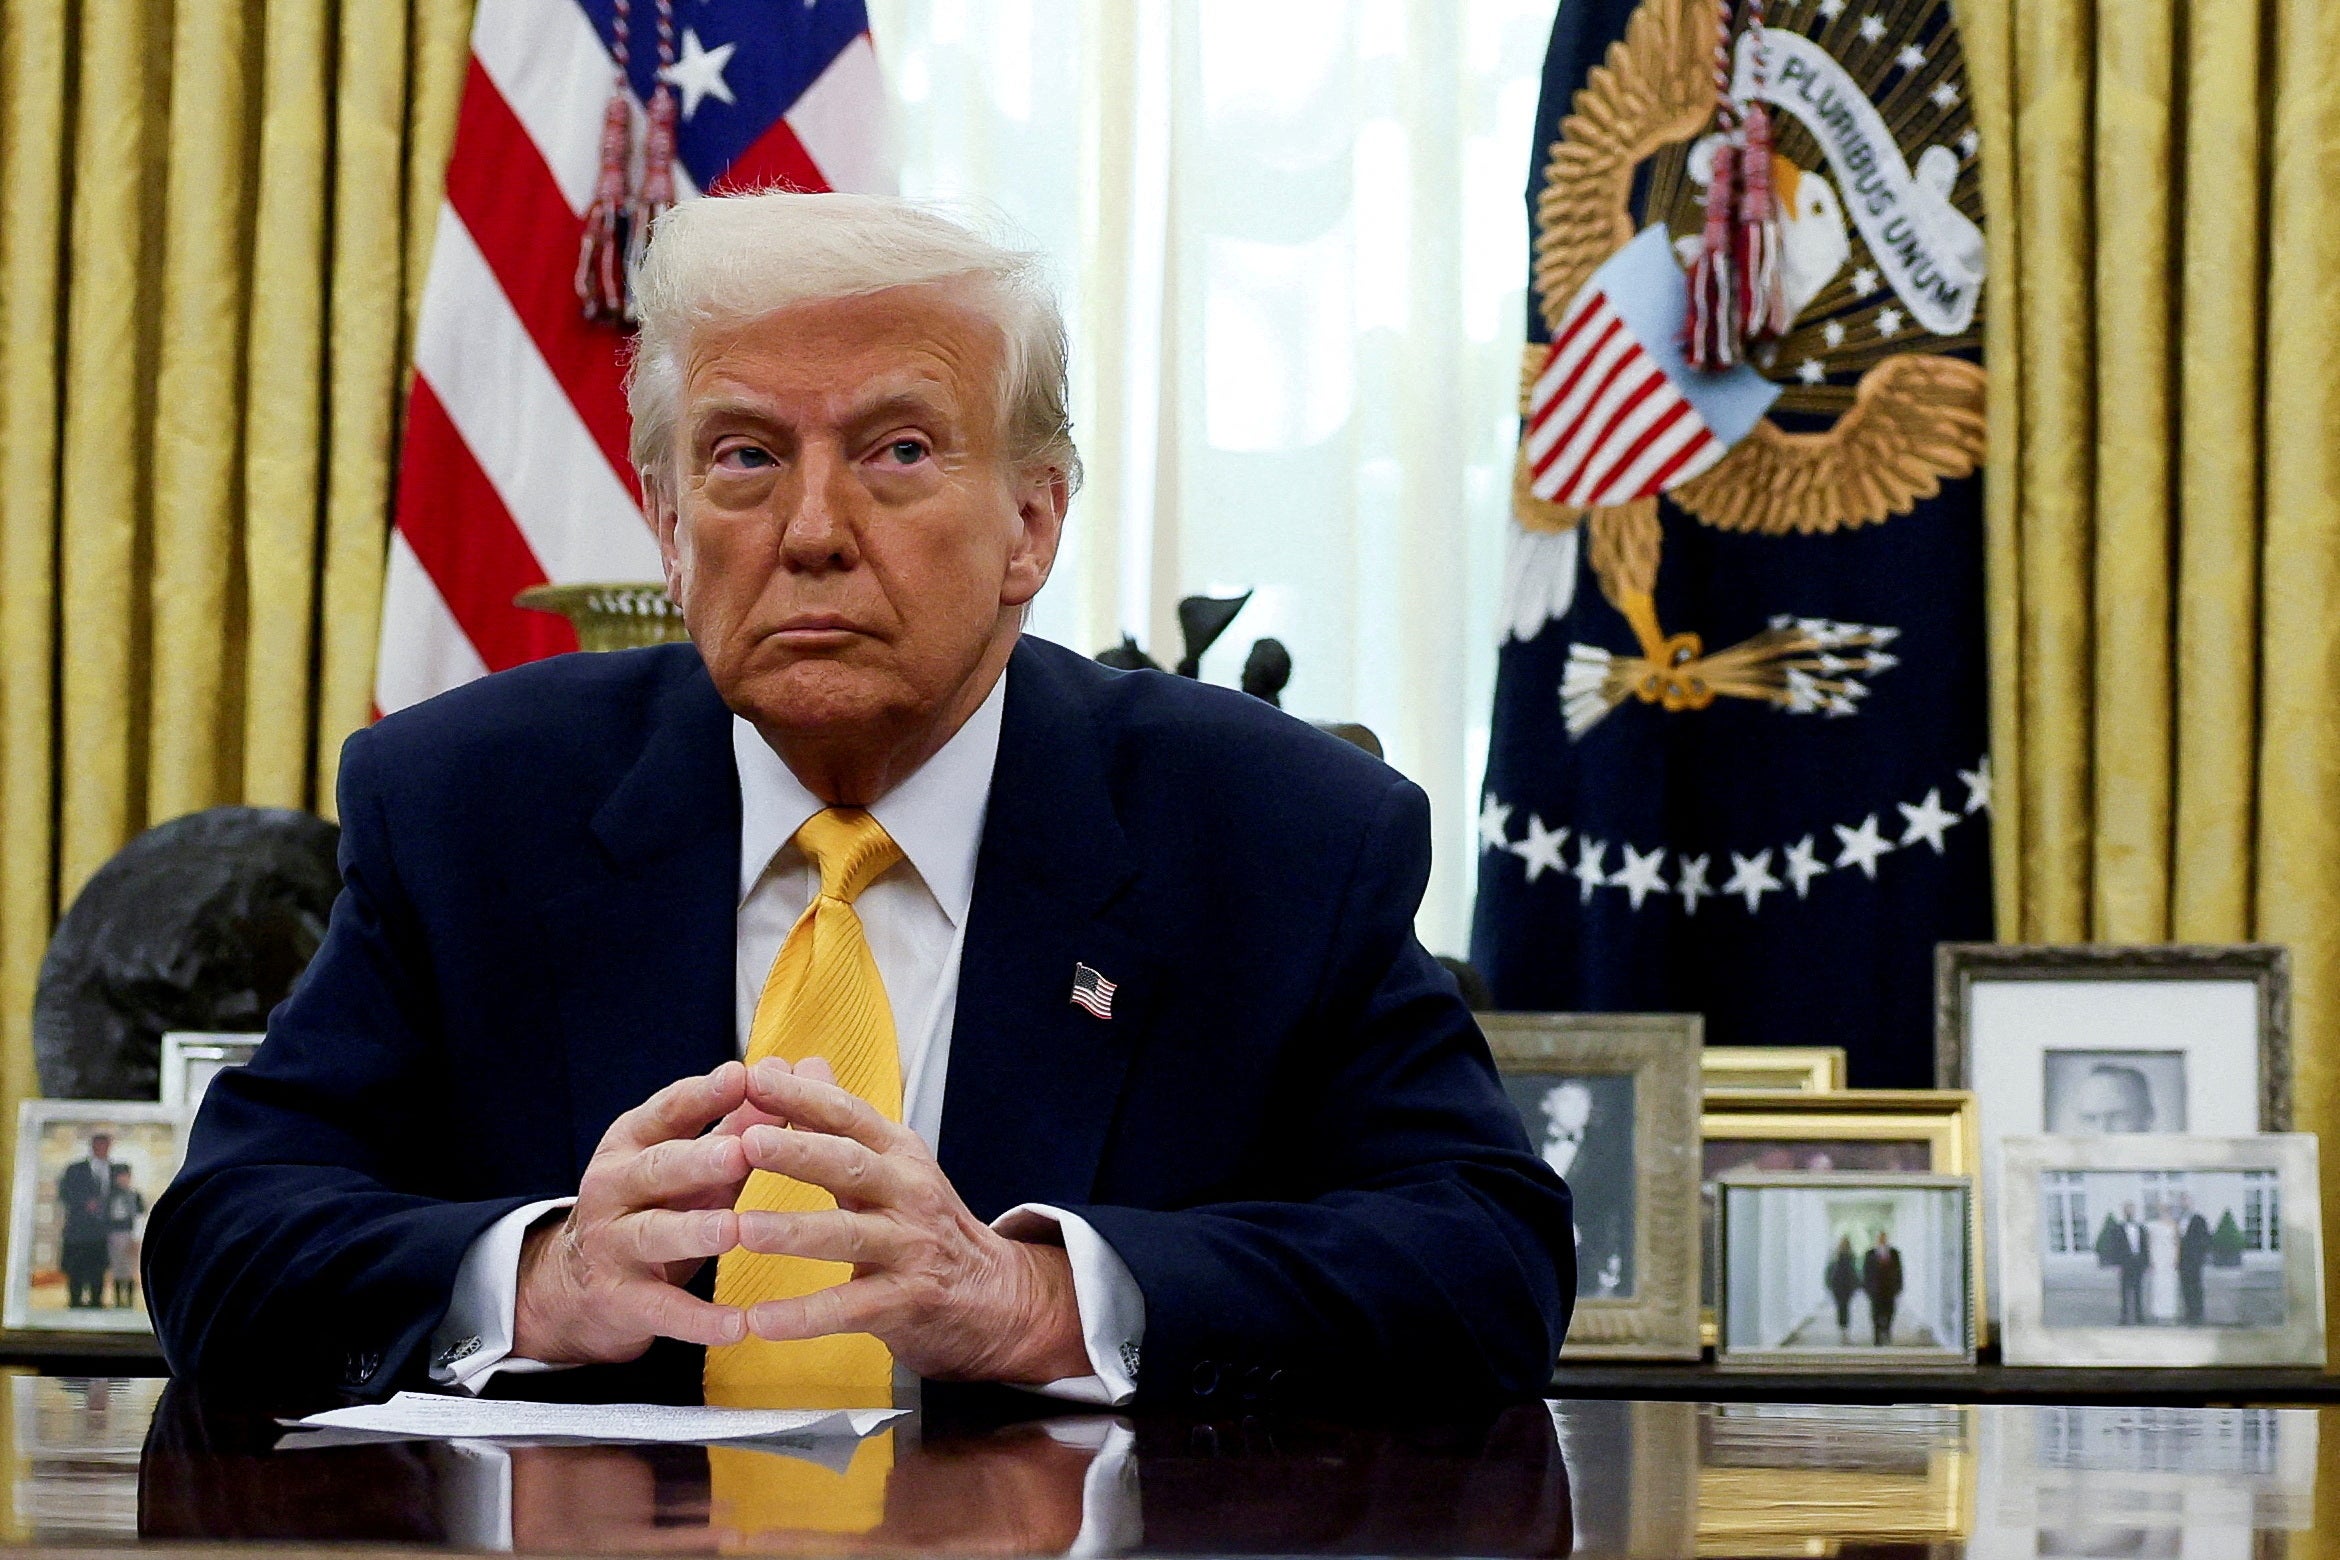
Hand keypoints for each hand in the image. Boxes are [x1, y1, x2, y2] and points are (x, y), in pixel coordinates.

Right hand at [513, 1061, 756, 1363]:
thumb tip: (788, 1066)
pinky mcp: (621, 1299)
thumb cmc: (657, 1205)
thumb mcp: (690, 1162)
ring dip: (695, 1231)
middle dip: (698, 1159)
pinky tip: (739, 1326)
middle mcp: (615, 1187)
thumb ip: (738, 1121)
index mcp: (633, 1144)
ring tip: (733, 1228)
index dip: (702, 1094)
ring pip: (654, 1234)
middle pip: (656, 1169)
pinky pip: (664, 1310)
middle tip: (741, 1151)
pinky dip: (701, 1320)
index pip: (666, 1111)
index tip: (741, 1075)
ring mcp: (613, 1244)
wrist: (578, 1286)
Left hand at [732, 1058, 1090, 1383]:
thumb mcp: (891, 1164)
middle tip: (746, 1142)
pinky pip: (849, 1308)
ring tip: (741, 1229)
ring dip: (793, 1233)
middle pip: (851, 1166)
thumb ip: (840, 1121)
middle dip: (798, 1152)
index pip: (848, 1114)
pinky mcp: (906, 1302)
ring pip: (848, 1236)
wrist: (994, 1295)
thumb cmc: (924, 1222)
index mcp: (898, 1153)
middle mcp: (908, 1192)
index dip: (802, 1095)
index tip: (752, 1076)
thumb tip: (802, 1061)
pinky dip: (803, 1317)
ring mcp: (911, 1247)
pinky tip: (758, 1321)